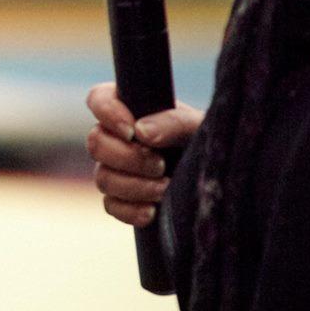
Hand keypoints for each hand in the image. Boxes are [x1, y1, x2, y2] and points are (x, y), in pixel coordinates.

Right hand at [84, 82, 203, 228]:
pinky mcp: (119, 198)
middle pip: (95, 143)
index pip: (99, 99)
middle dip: (128, 158)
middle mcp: (115, 138)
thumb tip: (141, 132)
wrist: (215, 178)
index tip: (132, 132)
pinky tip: (152, 211)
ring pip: (102, 178)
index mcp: (130, 109)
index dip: (107, 114)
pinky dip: (130, 210)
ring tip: (164, 188)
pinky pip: (111, 206)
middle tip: (161, 165)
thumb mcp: (197, 127)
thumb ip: (173, 122)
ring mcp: (113, 169)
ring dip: (135, 186)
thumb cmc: (204, 142)